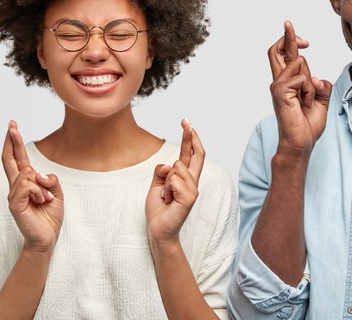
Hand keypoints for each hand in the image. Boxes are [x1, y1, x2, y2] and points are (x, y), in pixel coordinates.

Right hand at [2, 121, 63, 252]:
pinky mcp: (14, 204)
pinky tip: (42, 201)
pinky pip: (27, 186)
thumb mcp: (57, 193)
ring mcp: (14, 195)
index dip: (14, 143)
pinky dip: (39, 191)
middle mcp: (17, 186)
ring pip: (27, 174)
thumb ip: (51, 180)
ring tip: (46, 199)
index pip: (18, 159)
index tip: (13, 127)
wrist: (47, 237)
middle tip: (12, 124)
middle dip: (12, 141)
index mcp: (26, 183)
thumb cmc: (50, 215)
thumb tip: (39, 174)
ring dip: (42, 185)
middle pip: (10, 159)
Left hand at [146, 119, 204, 246]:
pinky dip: (166, 188)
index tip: (186, 123)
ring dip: (165, 180)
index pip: (190, 155)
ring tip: (165, 195)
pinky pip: (174, 180)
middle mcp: (192, 182)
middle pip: (195, 155)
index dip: (190, 139)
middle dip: (190, 137)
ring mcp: (192, 190)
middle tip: (186, 121)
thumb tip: (168, 164)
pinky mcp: (189, 199)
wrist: (158, 230)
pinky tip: (168, 199)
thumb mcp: (156, 185)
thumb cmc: (159, 209)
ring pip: (177, 168)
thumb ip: (161, 172)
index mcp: (185, 178)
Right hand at [268, 21, 331, 155]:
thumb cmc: (308, 124)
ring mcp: (277, 85)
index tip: (304, 40)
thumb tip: (317, 76)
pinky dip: (310, 91)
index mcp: (288, 82)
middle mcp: (279, 81)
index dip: (291, 41)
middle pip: (276, 50)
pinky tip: (305, 104)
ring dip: (311, 80)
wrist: (301, 142)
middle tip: (289, 23)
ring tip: (308, 99)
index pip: (285, 56)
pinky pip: (302, 78)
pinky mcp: (279, 91)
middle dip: (287, 35)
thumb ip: (321, 85)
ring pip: (299, 62)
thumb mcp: (321, 100)